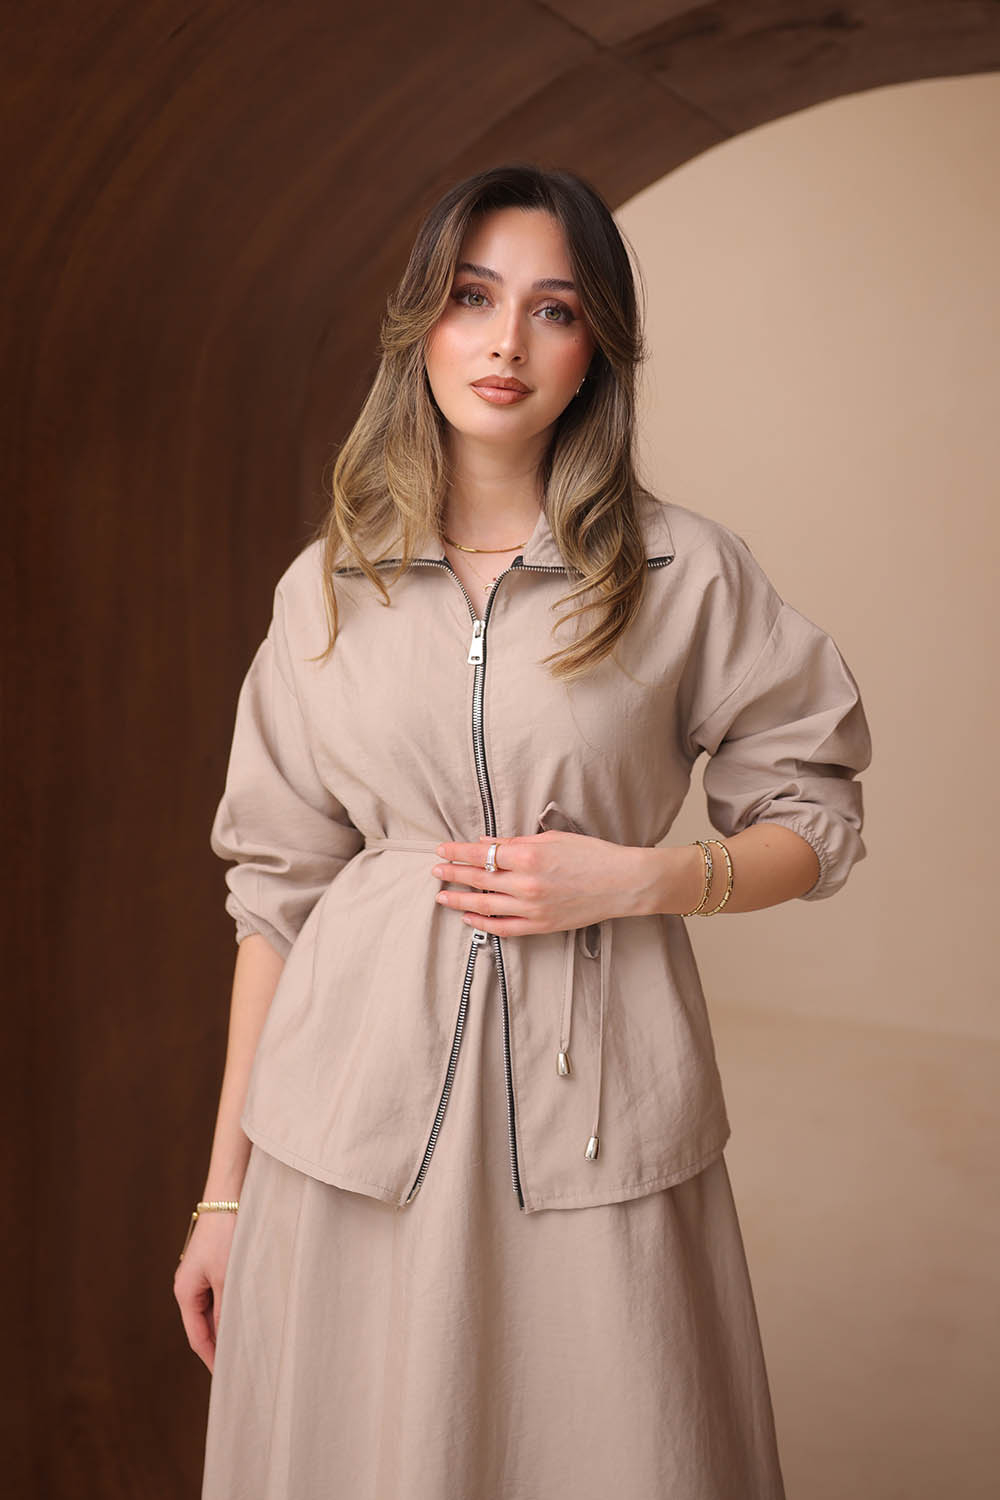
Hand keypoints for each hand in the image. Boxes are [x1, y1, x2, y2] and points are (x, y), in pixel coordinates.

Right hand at [173, 1210, 238, 1373]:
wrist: (229, 1197)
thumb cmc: (226, 1235)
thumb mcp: (228, 1277)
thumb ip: (227, 1310)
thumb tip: (229, 1340)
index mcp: (185, 1292)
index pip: (197, 1336)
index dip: (212, 1358)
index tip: (226, 1379)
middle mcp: (189, 1286)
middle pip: (204, 1325)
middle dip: (221, 1345)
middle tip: (242, 1366)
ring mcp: (201, 1276)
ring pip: (215, 1311)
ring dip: (228, 1326)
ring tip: (248, 1345)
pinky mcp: (214, 1266)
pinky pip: (221, 1296)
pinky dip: (232, 1308)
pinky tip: (249, 1315)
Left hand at [429, 830, 648, 937]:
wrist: (622, 883)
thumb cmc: (591, 854)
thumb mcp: (551, 839)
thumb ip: (514, 842)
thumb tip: (485, 843)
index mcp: (529, 857)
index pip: (481, 854)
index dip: (457, 853)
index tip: (441, 851)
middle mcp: (526, 884)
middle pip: (478, 879)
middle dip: (453, 874)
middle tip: (435, 871)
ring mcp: (532, 908)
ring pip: (485, 905)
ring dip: (459, 900)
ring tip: (441, 896)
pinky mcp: (541, 925)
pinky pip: (504, 928)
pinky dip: (482, 923)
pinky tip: (468, 917)